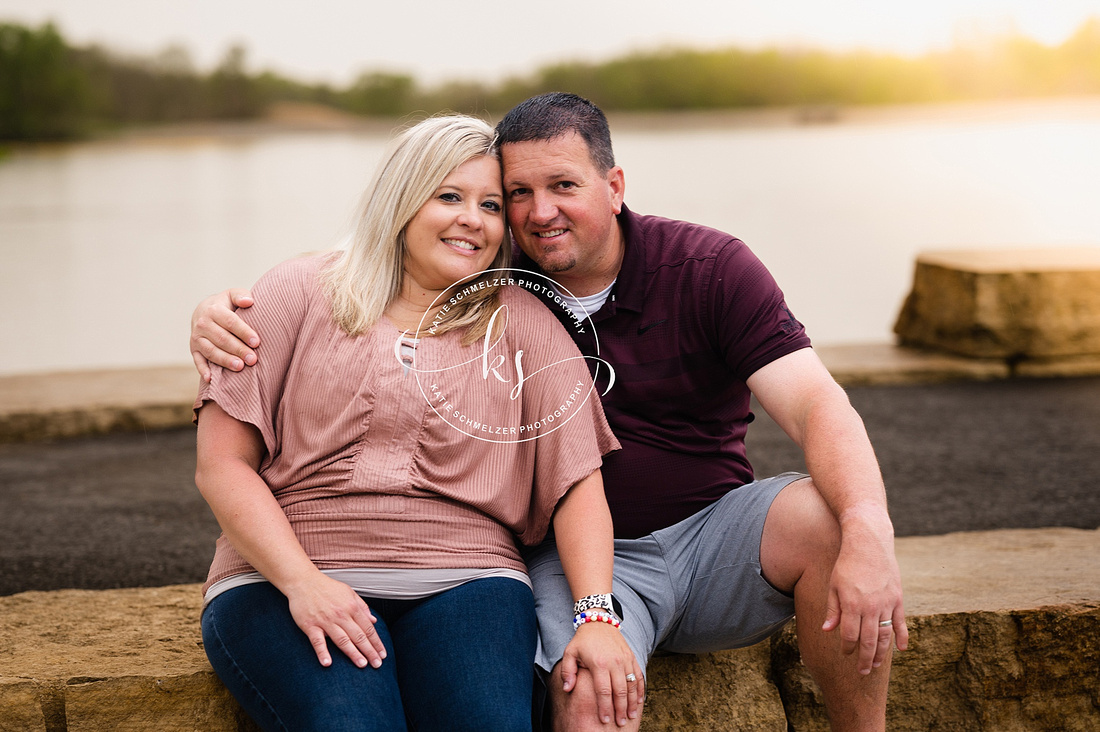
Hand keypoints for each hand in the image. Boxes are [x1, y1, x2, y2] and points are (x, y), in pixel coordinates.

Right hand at [190, 288, 258, 380]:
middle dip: (238, 349)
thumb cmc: (225, 305)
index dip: (244, 332)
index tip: (257, 342)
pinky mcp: (194, 350)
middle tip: (253, 359)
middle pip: (222, 339)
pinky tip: (210, 379)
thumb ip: (241, 295)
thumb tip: (249, 301)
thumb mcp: (232, 295)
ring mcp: (197, 338)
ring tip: (239, 367)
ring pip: (211, 351)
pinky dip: (203, 370)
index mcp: (213, 310)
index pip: (231, 322)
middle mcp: (202, 324)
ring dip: (225, 360)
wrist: (203, 311)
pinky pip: (197, 361)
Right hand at [284, 574, 387, 668]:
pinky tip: (327, 663)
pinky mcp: (310, 625)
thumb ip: (362, 607)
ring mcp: (325, 621)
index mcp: (351, 607)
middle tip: (377, 665)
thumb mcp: (349, 592)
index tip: (382, 654)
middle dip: (370, 651)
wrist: (303, 581)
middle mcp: (341, 615)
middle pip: (358, 636)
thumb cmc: (327, 588)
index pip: (368, 628)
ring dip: (353, 653)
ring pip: (342, 640)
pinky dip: (322, 652)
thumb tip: (374, 620)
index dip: (376, 642)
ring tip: (362, 664)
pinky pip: (317, 641)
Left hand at [561, 621, 642, 726]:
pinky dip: (641, 689)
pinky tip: (640, 701)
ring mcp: (625, 659)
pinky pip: (639, 675)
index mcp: (598, 663)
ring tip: (631, 716)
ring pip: (632, 685)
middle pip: (620, 691)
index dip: (605, 707)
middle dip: (620, 710)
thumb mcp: (570, 652)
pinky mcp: (631, 657)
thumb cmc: (582, 640)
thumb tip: (567, 689)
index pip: (603, 691)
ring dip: (633, 702)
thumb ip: (567, 672)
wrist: (599, 621)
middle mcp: (614, 662)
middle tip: (620, 723)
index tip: (605, 720)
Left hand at [821, 529, 908, 674]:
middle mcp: (870, 607)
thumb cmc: (846, 563)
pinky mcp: (897, 599)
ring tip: (877, 666)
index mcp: (852, 604)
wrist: (869, 542)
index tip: (845, 653)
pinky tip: (902, 650)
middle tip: (862, 672)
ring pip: (885, 636)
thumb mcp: (834, 584)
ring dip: (882, 653)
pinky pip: (901, 623)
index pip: (849, 635)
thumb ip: (833, 609)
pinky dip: (903, 637)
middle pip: (869, 641)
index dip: (847, 647)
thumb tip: (826, 631)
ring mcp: (886, 604)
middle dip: (865, 659)